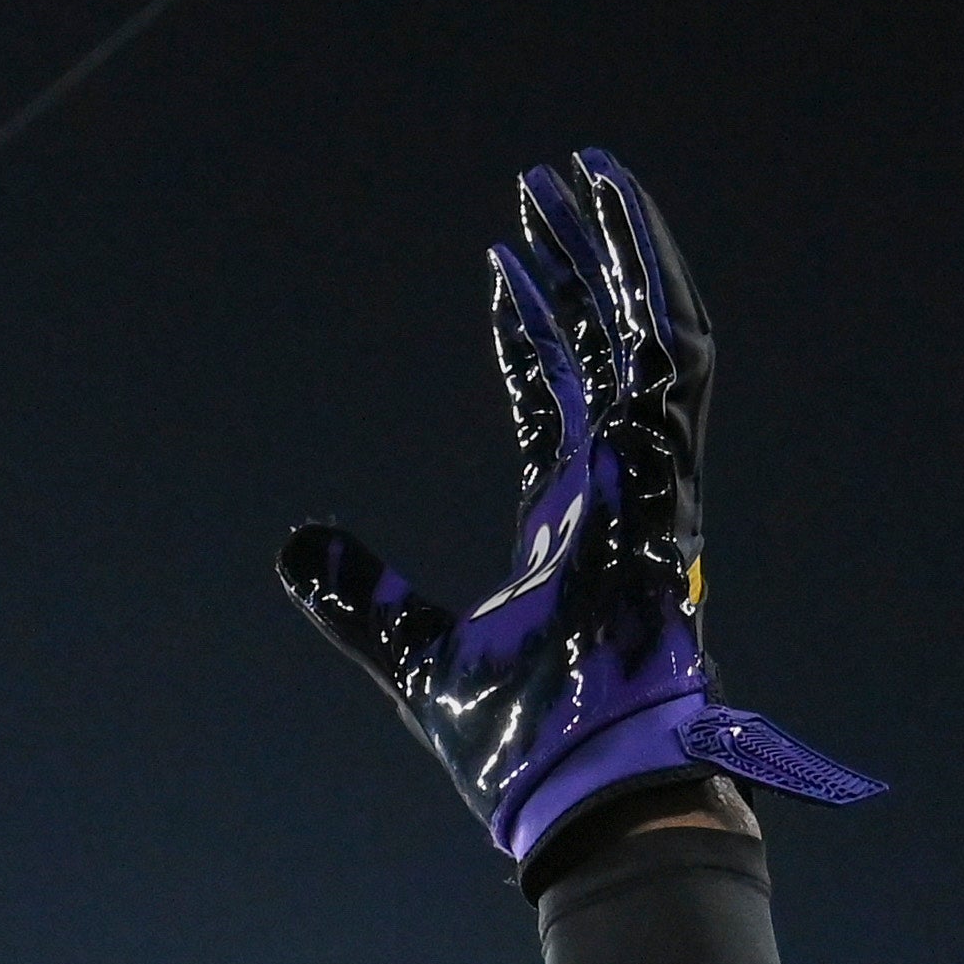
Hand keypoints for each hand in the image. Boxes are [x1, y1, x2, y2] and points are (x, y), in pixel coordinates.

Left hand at [276, 150, 879, 867]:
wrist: (577, 793)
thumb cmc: (514, 745)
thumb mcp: (408, 653)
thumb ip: (357, 593)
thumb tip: (292, 543)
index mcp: (570, 522)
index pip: (555, 400)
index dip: (531, 330)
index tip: (498, 260)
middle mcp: (618, 490)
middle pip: (608, 346)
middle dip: (581, 262)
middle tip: (546, 180)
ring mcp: (651, 486)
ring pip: (650, 333)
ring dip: (619, 250)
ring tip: (582, 170)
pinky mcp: (671, 487)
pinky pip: (671, 365)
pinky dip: (647, 289)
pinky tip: (611, 223)